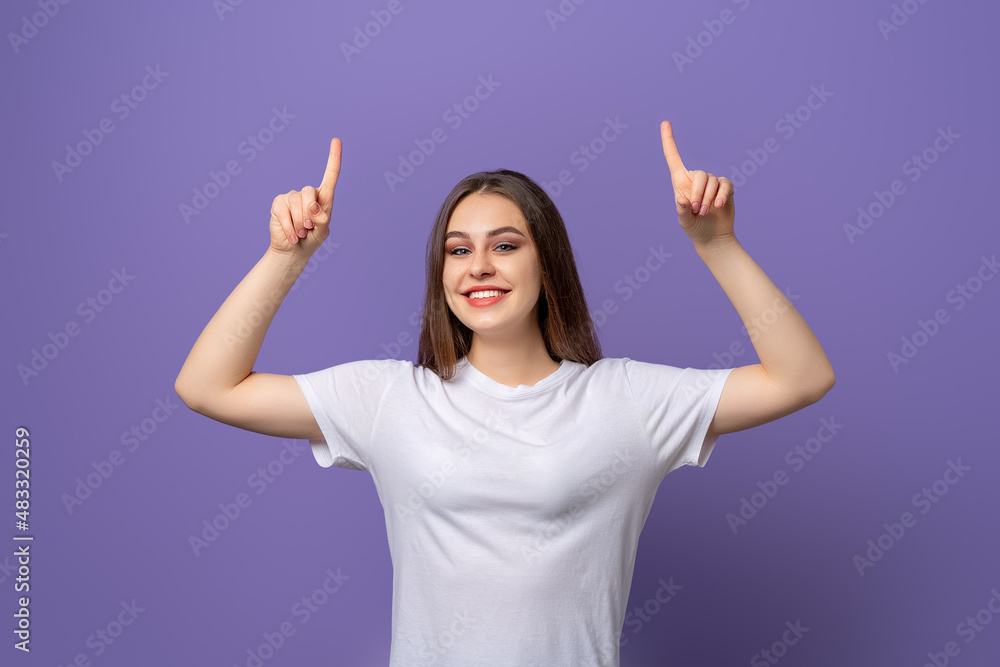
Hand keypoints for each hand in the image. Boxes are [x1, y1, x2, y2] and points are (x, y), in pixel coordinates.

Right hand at [268, 138, 341, 256]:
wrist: (293, 251)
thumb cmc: (311, 239)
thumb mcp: (322, 232)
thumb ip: (322, 219)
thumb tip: (313, 206)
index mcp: (323, 198)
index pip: (330, 175)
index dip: (334, 158)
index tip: (336, 140)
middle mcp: (308, 194)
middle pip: (310, 193)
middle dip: (310, 214)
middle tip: (309, 229)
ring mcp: (292, 197)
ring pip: (296, 204)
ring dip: (300, 224)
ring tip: (301, 233)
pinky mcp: (278, 203)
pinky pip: (284, 212)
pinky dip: (290, 227)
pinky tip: (292, 236)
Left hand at [660, 121, 735, 247]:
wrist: (712, 237)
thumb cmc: (694, 228)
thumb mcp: (684, 221)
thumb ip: (681, 211)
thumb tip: (681, 199)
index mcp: (680, 182)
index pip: (673, 158)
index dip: (669, 140)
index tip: (665, 122)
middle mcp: (696, 179)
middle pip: (700, 174)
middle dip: (697, 193)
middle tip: (695, 210)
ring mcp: (712, 182)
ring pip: (712, 180)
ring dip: (707, 198)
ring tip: (703, 213)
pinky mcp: (726, 188)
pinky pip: (725, 185)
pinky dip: (720, 196)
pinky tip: (718, 207)